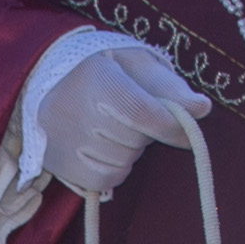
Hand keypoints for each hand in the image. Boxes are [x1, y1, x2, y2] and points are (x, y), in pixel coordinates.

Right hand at [30, 41, 207, 203]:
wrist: (41, 75)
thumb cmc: (100, 67)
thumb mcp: (135, 63)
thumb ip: (169, 86)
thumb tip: (202, 108)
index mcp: (96, 77)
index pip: (143, 112)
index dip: (171, 125)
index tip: (186, 128)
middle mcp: (74, 110)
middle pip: (136, 140)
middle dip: (144, 131)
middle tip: (127, 112)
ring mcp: (63, 141)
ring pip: (123, 162)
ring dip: (128, 149)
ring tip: (109, 126)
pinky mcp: (57, 163)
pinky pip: (104, 180)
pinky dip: (113, 168)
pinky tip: (102, 146)